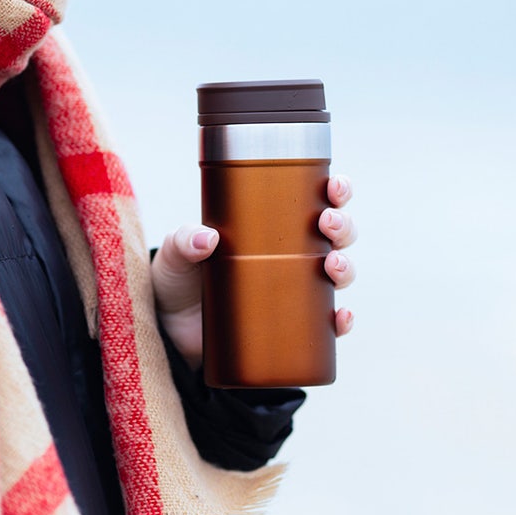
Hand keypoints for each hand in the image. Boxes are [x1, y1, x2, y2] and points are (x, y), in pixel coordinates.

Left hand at [151, 174, 357, 368]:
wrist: (170, 329)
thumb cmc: (178, 280)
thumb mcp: (176, 253)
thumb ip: (185, 240)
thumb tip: (207, 238)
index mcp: (273, 227)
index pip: (314, 200)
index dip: (335, 191)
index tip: (334, 185)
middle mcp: (292, 256)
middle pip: (336, 235)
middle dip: (343, 226)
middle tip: (327, 223)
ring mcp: (294, 291)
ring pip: (338, 274)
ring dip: (345, 267)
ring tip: (331, 264)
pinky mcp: (291, 326)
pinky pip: (327, 324)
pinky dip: (341, 320)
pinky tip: (339, 317)